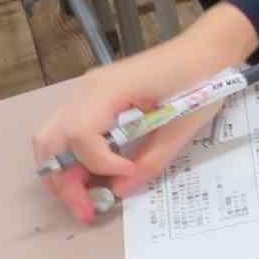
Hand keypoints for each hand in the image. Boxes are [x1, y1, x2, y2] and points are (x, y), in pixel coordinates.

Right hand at [31, 4, 258, 224]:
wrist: (207, 48)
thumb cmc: (202, 79)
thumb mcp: (184, 124)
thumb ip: (152, 159)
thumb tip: (120, 189)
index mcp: (109, 89)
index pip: (80, 134)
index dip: (100, 163)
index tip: (127, 173)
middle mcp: (88, 89)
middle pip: (51, 139)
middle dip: (63, 180)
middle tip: (86, 209)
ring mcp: (88, 92)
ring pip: (54, 137)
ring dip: (64, 172)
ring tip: (87, 199)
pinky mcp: (96, 98)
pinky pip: (71, 130)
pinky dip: (75, 157)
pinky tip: (95, 176)